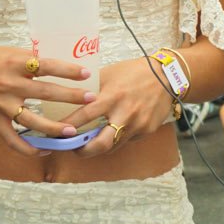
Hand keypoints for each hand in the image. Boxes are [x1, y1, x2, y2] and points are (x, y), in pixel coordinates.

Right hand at [0, 47, 94, 156]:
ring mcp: (2, 105)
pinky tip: (44, 151)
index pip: (46, 66)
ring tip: (71, 132)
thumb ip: (32, 59)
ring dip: (53, 128)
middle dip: (70, 97)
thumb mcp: (10, 52)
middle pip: (44, 93)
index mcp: (15, 64)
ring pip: (31, 121)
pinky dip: (27, 148)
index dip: (67, 70)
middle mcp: (9, 85)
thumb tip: (60, 64)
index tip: (86, 74)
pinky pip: (12, 139)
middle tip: (91, 100)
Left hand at [60, 56, 182, 157]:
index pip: (84, 116)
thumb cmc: (134, 72)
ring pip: (113, 146)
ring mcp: (138, 124)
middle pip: (100, 143)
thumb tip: (68, 97)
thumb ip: (91, 88)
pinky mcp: (147, 131)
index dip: (67, 127)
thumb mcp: (110, 74)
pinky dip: (117, 139)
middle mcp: (125, 113)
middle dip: (83, 151)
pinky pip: (127, 140)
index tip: (55, 133)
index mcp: (112, 96)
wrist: (167, 76)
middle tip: (74, 150)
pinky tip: (112, 133)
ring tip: (89, 144)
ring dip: (99, 147)